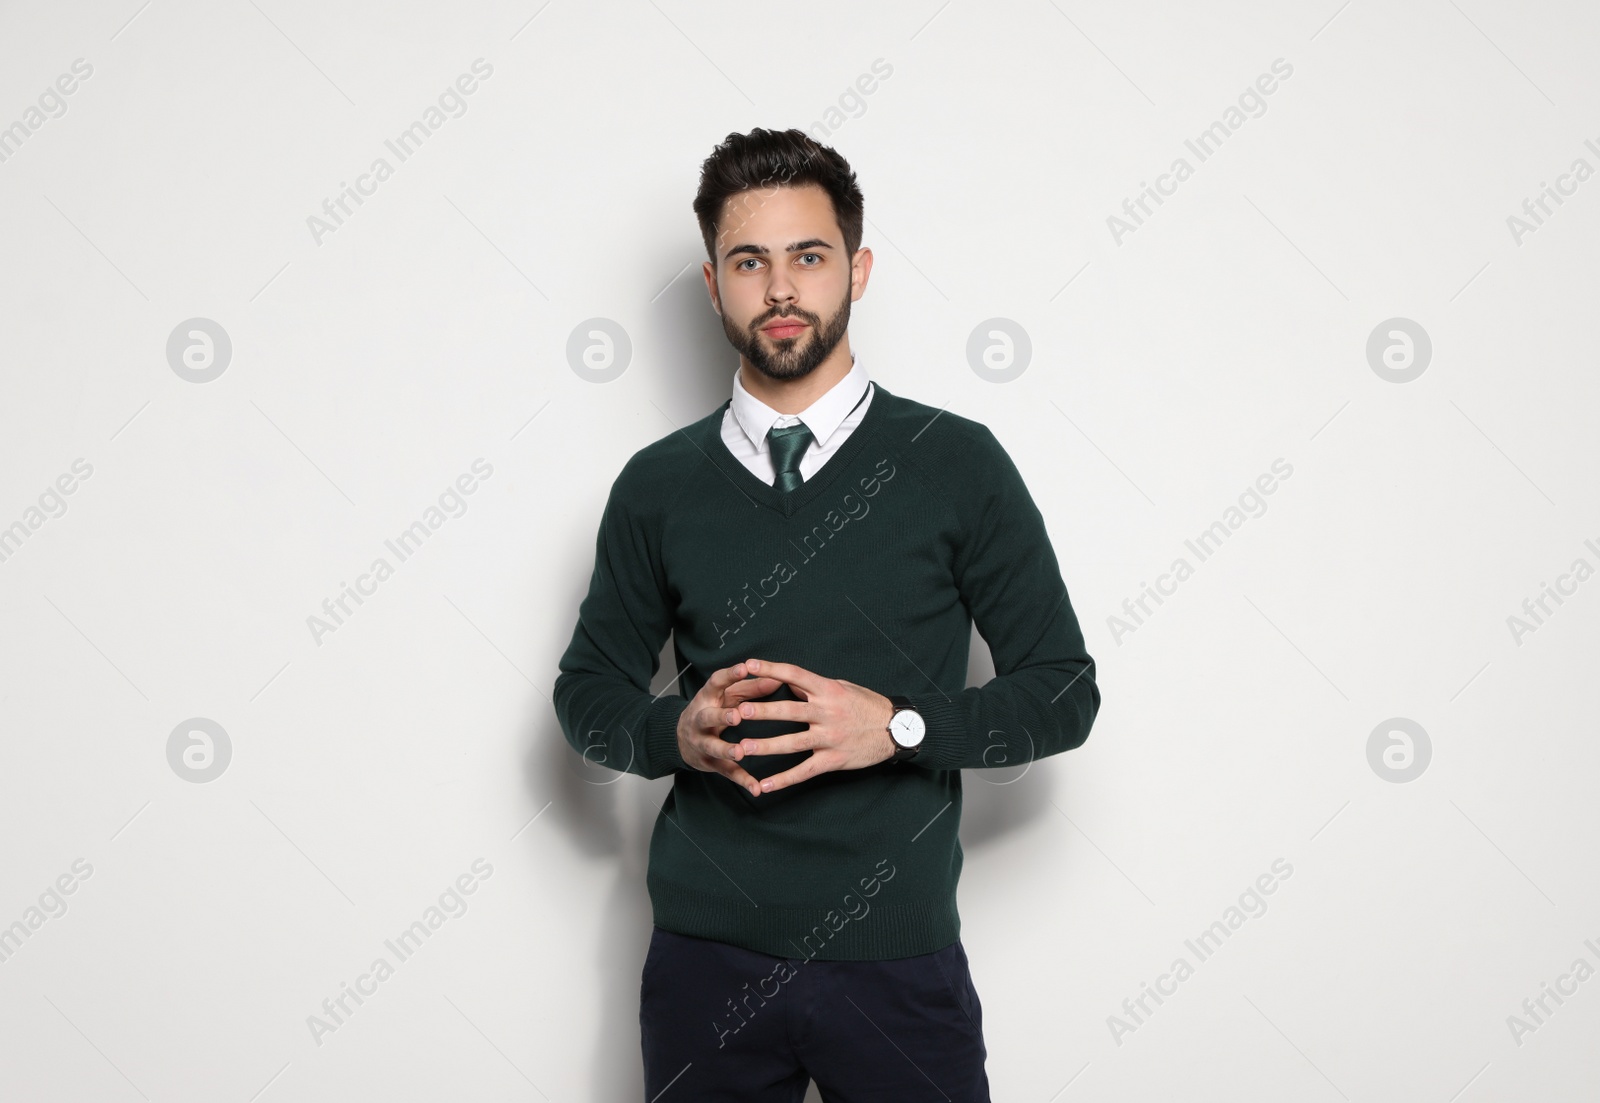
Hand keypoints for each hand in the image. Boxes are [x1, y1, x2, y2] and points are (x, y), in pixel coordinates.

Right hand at [676, 661, 782, 797]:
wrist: (680, 738)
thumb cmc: (712, 710)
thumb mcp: (728, 696)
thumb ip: (751, 688)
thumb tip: (778, 678)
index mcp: (707, 697)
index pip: (716, 682)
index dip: (729, 675)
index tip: (744, 667)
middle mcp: (700, 719)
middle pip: (707, 716)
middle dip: (721, 716)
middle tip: (737, 715)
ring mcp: (702, 742)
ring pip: (712, 747)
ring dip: (725, 750)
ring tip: (739, 752)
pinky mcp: (709, 763)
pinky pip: (725, 772)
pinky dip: (741, 780)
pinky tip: (756, 788)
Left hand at [721, 658, 896, 793]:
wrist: (896, 729)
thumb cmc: (866, 705)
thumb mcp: (842, 687)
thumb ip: (813, 686)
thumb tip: (787, 681)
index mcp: (828, 690)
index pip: (794, 675)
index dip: (770, 669)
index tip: (747, 665)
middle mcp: (827, 712)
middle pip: (789, 710)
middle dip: (762, 711)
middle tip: (737, 712)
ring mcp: (830, 737)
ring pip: (793, 743)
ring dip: (765, 746)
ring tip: (741, 749)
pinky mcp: (833, 760)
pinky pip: (805, 771)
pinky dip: (783, 780)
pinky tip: (764, 786)